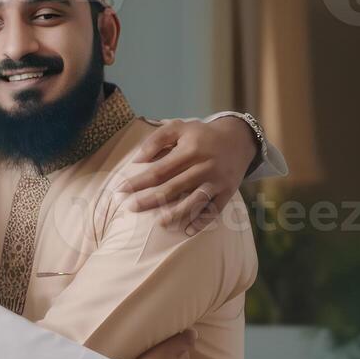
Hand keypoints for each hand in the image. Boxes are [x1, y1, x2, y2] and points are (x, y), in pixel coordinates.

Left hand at [119, 117, 257, 235]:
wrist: (238, 139)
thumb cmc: (201, 135)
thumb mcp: (179, 127)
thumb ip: (156, 139)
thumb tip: (137, 161)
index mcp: (190, 150)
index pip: (159, 170)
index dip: (139, 182)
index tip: (121, 190)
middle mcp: (204, 166)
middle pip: (173, 188)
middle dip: (150, 200)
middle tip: (131, 208)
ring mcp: (217, 181)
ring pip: (195, 201)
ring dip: (177, 213)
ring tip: (160, 223)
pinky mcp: (227, 191)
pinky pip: (215, 210)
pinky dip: (202, 221)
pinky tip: (188, 231)